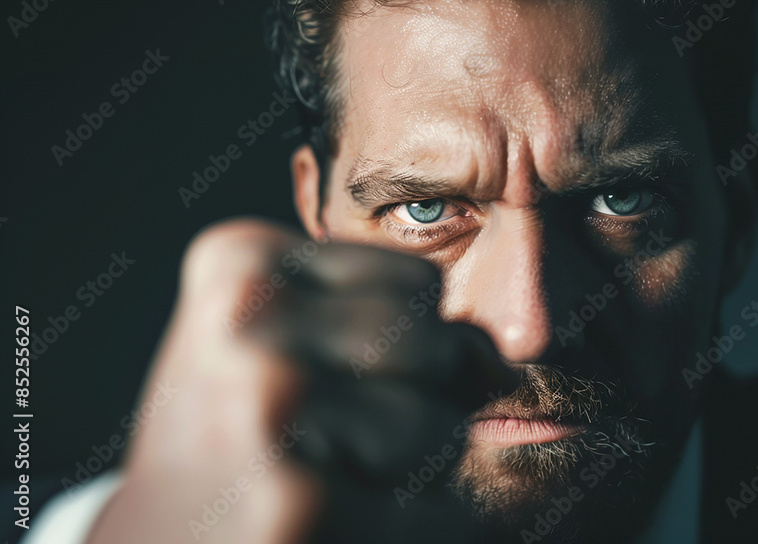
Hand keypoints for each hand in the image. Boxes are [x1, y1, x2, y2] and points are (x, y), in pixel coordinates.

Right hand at [85, 218, 515, 543]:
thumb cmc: (238, 444)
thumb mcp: (285, 345)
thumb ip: (390, 323)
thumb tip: (499, 367)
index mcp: (241, 261)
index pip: (419, 284)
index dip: (390, 355)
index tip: (304, 388)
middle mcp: (246, 319)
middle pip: (438, 345)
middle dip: (405, 406)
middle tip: (314, 445)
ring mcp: (268, 408)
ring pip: (443, 427)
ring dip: (403, 476)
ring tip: (314, 483)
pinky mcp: (298, 503)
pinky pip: (445, 511)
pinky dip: (417, 529)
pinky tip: (329, 529)